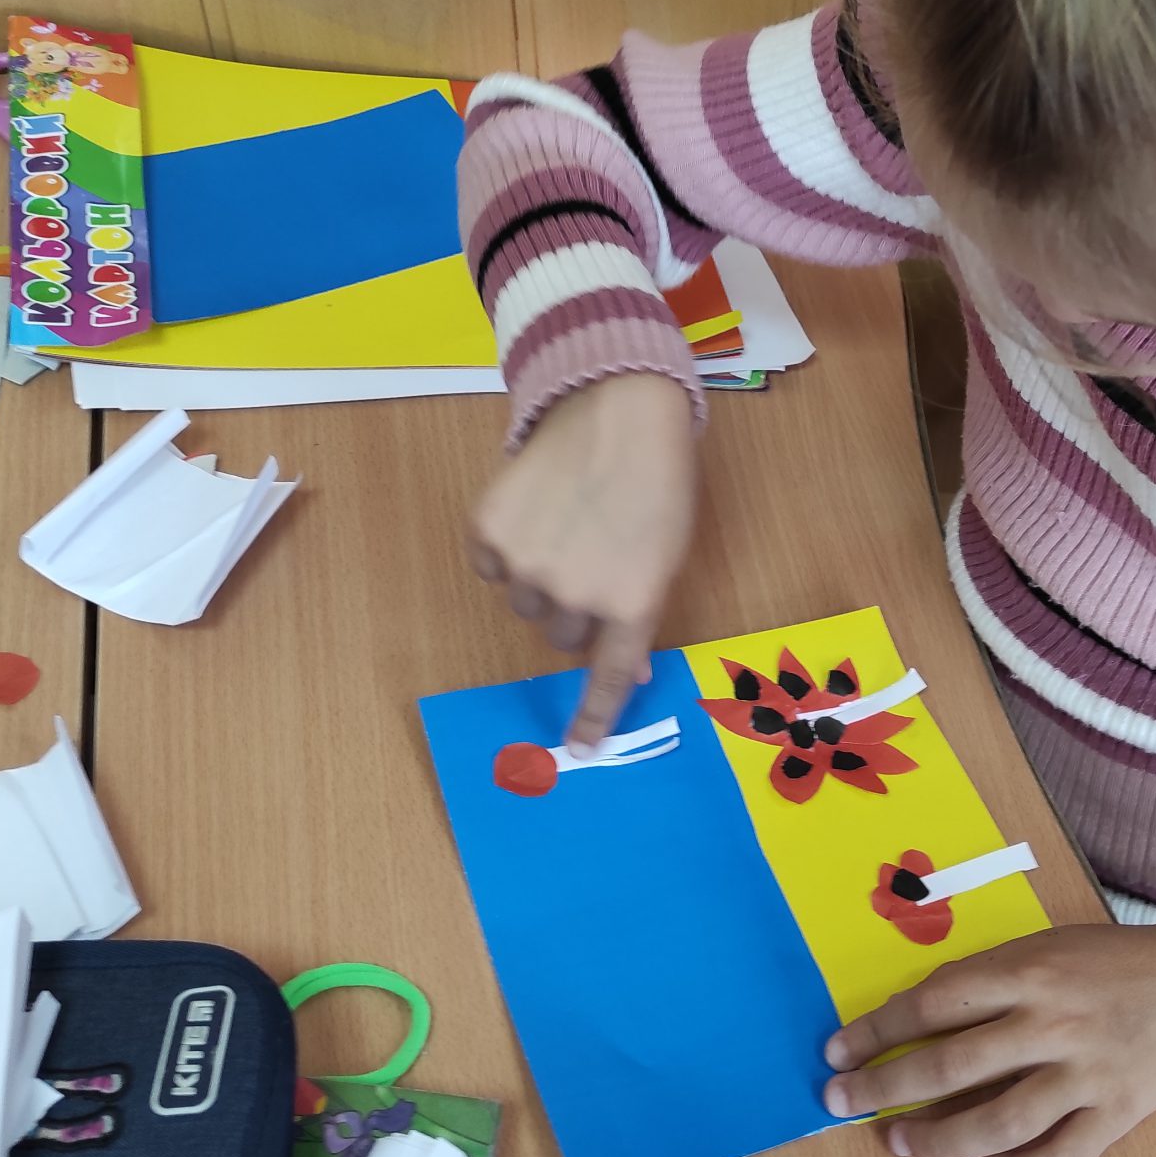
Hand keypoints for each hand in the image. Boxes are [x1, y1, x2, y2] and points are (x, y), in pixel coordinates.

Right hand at [468, 372, 697, 748]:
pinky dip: (507, 548)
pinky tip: (535, 509)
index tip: (578, 750)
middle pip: (561, 634)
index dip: (592, 717)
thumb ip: (642, 611)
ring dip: (542, 577)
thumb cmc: (656, 480)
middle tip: (594, 556)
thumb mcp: (667, 552)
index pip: (607, 677)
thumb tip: (630, 671)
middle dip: (576, 607)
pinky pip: (490, 566)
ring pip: (526, 601)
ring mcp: (527, 565)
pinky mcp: (488, 533)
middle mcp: (575, 594)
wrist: (615, 406)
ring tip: (568, 522)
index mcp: (631, 602)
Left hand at [821, 918, 1155, 1156]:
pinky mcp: (1116, 1115)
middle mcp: (1052, 1023)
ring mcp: (1086, 1075)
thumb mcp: (1047, 945)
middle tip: (842, 1102)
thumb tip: (917, 1012)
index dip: (878, 1030)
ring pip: (997, 1122)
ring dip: (937, 1139)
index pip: (934, 1003)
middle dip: (885, 1086)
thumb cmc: (1114, 960)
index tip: (837, 1050)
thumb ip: (990, 977)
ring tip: (898, 1144)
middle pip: (951, 1065)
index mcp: (1029, 971)